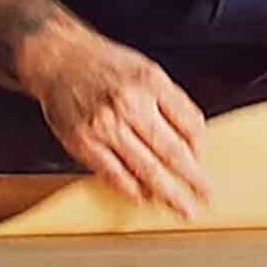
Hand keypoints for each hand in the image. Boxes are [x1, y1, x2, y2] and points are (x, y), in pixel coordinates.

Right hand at [24, 36, 210, 217]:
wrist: (59, 58)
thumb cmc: (103, 64)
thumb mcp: (146, 69)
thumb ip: (170, 101)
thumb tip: (191, 137)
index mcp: (151, 82)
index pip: (189, 122)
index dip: (200, 146)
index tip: (202, 159)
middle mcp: (129, 104)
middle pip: (172, 150)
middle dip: (193, 178)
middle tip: (207, 196)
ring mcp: (106, 126)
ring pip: (146, 168)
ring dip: (168, 193)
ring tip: (182, 208)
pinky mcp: (84, 142)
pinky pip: (114, 174)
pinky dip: (132, 190)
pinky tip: (144, 198)